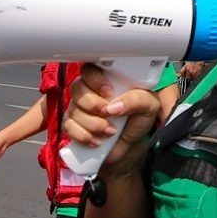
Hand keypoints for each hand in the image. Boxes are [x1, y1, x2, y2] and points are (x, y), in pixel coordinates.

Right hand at [65, 63, 160, 180]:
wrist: (130, 147)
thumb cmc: (138, 121)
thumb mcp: (148, 106)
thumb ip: (137, 99)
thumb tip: (114, 106)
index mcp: (106, 79)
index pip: (90, 69)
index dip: (95, 79)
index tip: (109, 92)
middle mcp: (89, 91)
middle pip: (78, 88)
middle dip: (94, 104)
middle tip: (110, 114)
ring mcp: (78, 108)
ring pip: (74, 110)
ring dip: (93, 124)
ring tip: (110, 132)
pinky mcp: (72, 125)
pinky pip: (68, 127)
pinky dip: (83, 136)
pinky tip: (97, 141)